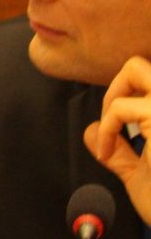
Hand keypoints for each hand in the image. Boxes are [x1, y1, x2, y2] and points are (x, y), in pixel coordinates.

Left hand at [84, 56, 150, 221]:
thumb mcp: (142, 173)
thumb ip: (122, 151)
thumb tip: (93, 131)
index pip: (149, 82)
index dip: (126, 98)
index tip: (118, 132)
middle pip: (142, 64)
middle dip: (116, 88)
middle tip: (112, 123)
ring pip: (135, 68)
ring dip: (111, 102)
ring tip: (113, 138)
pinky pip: (120, 107)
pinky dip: (106, 129)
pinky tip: (111, 153)